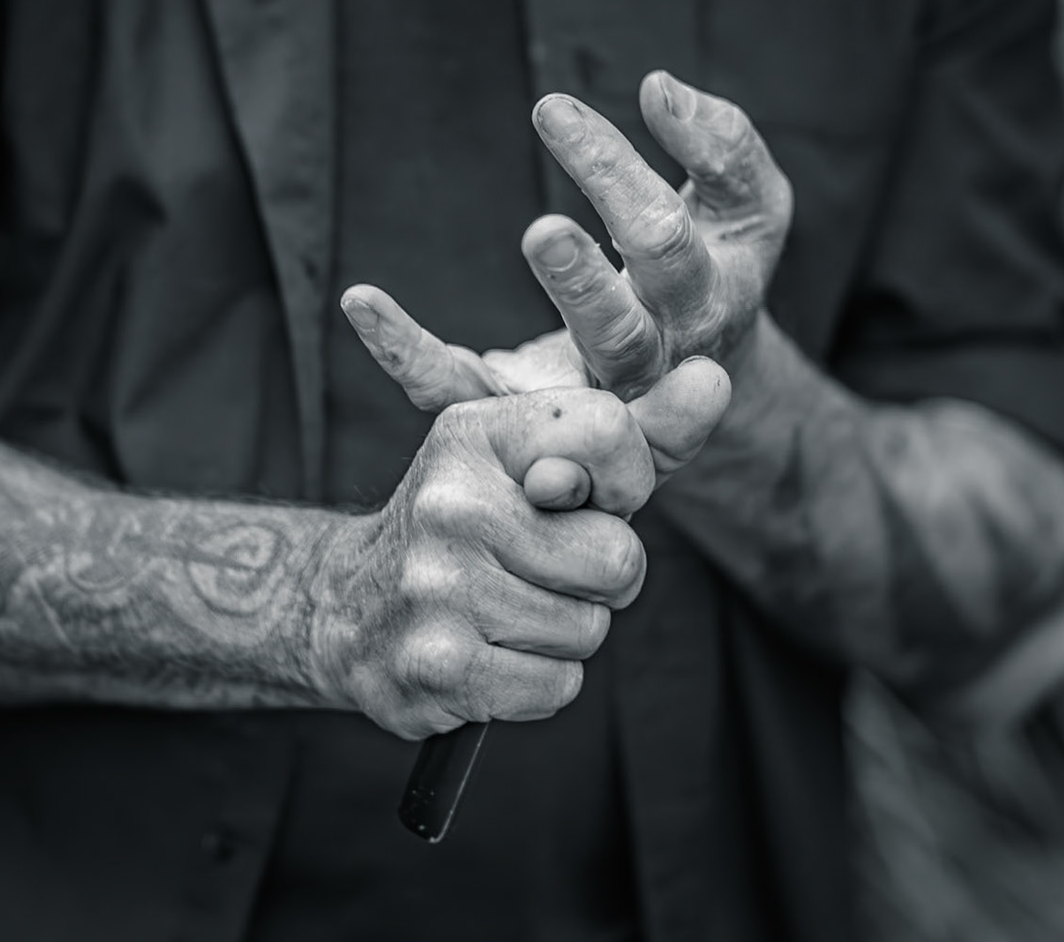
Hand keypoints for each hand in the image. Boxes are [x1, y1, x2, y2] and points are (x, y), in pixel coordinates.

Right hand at [313, 363, 728, 738]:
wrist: (349, 609)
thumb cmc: (473, 527)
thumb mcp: (535, 461)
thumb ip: (634, 430)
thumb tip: (715, 375)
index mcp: (475, 433)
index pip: (611, 430)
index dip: (627, 480)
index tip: (584, 497)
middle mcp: (451, 501)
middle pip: (618, 556)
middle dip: (599, 577)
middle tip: (538, 567)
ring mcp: (438, 586)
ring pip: (590, 629)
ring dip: (564, 631)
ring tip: (504, 609)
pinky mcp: (438, 666)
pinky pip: (559, 687)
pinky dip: (539, 682)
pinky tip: (490, 654)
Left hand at [342, 72, 791, 413]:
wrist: (700, 391)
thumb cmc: (715, 269)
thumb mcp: (747, 209)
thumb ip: (721, 147)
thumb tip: (660, 87)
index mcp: (707, 304)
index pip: (664, 245)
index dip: (614, 178)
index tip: (551, 110)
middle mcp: (653, 370)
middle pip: (621, 336)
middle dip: (584, 288)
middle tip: (541, 232)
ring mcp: (589, 407)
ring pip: (557, 392)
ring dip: (508, 345)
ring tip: (495, 260)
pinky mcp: (521, 417)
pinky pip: (456, 391)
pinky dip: (406, 354)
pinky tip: (360, 300)